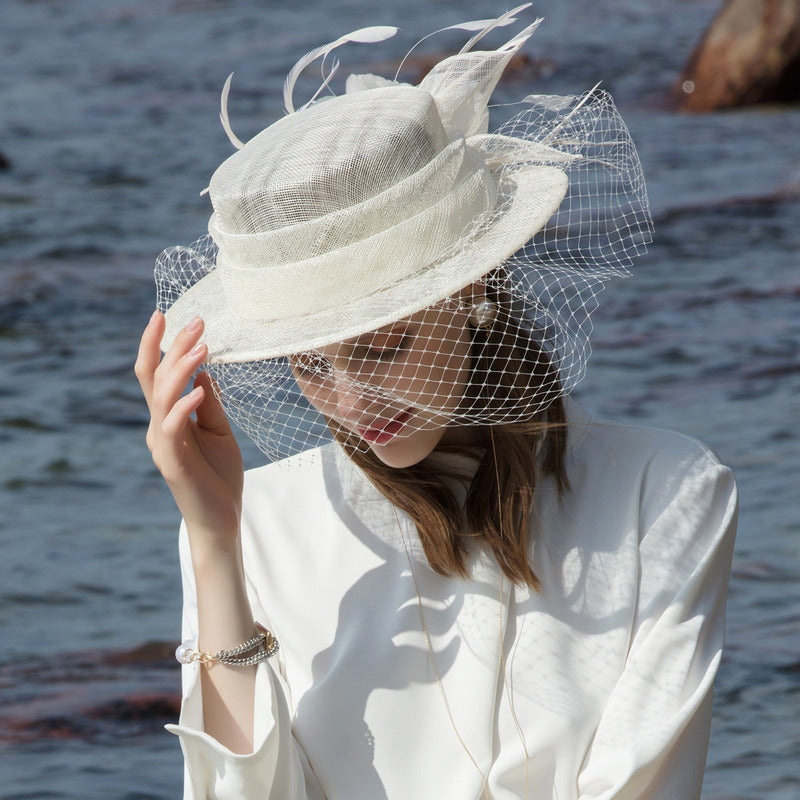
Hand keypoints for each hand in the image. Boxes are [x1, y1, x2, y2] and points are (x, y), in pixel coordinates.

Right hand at [135, 311, 243, 552]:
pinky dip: (184, 406)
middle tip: (197, 322)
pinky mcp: (172, 462)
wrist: (222, 518)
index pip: (156, 374)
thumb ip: (209, 401)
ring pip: (161, 397)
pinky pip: (172, 428)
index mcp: (167, 417)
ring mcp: (162, 444)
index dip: (159, 344)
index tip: (170, 315)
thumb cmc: (220, 474)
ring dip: (180, 369)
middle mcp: (158, 426)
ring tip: (202, 346)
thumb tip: (203, 369)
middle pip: (154, 378)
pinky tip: (200, 390)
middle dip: (172, 346)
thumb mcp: (219, 429)